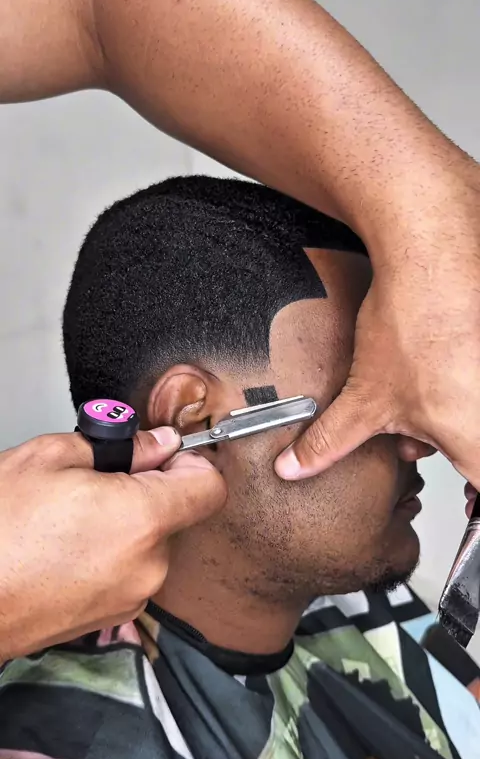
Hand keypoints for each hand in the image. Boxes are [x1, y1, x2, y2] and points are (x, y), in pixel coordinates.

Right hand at [0, 428, 225, 660]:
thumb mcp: (50, 459)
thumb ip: (120, 446)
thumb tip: (156, 443)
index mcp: (142, 518)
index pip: (210, 487)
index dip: (191, 462)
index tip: (166, 456)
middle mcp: (149, 564)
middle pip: (176, 514)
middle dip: (145, 493)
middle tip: (96, 484)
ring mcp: (132, 596)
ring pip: (150, 544)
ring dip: (125, 526)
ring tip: (71, 521)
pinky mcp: (113, 617)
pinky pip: (131, 572)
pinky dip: (111, 556)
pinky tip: (68, 549)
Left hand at [275, 166, 479, 485]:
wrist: (436, 250)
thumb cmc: (417, 320)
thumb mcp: (366, 397)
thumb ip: (330, 443)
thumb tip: (295, 467)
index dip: (473, 508)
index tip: (463, 502)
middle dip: (459, 456)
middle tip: (428, 441)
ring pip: (478, 423)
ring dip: (459, 422)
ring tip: (431, 394)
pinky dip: (466, 392)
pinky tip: (444, 370)